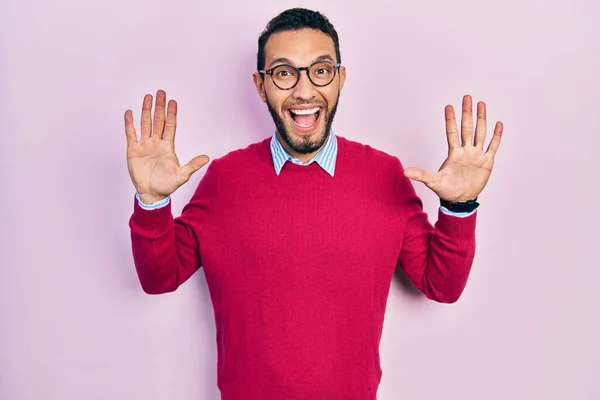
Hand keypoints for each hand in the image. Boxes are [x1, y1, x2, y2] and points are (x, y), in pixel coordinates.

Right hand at [124, 90, 209, 204]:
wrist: (151, 194)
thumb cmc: (167, 185)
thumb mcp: (181, 176)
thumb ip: (192, 165)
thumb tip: (207, 158)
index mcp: (168, 146)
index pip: (170, 126)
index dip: (172, 114)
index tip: (173, 101)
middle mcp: (156, 143)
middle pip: (158, 121)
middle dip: (159, 107)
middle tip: (161, 92)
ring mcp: (144, 145)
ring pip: (145, 124)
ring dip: (145, 110)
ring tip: (147, 97)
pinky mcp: (133, 150)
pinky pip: (131, 134)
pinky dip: (129, 123)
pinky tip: (129, 112)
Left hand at [403, 94, 502, 201]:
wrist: (460, 199)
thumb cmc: (446, 190)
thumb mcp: (433, 181)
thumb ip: (421, 174)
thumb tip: (405, 171)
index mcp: (453, 153)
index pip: (452, 132)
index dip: (450, 120)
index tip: (449, 106)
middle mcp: (465, 150)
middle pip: (467, 128)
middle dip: (467, 113)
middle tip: (467, 97)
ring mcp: (476, 155)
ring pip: (480, 133)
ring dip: (481, 119)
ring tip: (481, 104)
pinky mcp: (486, 162)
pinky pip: (493, 146)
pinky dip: (496, 136)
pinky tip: (498, 124)